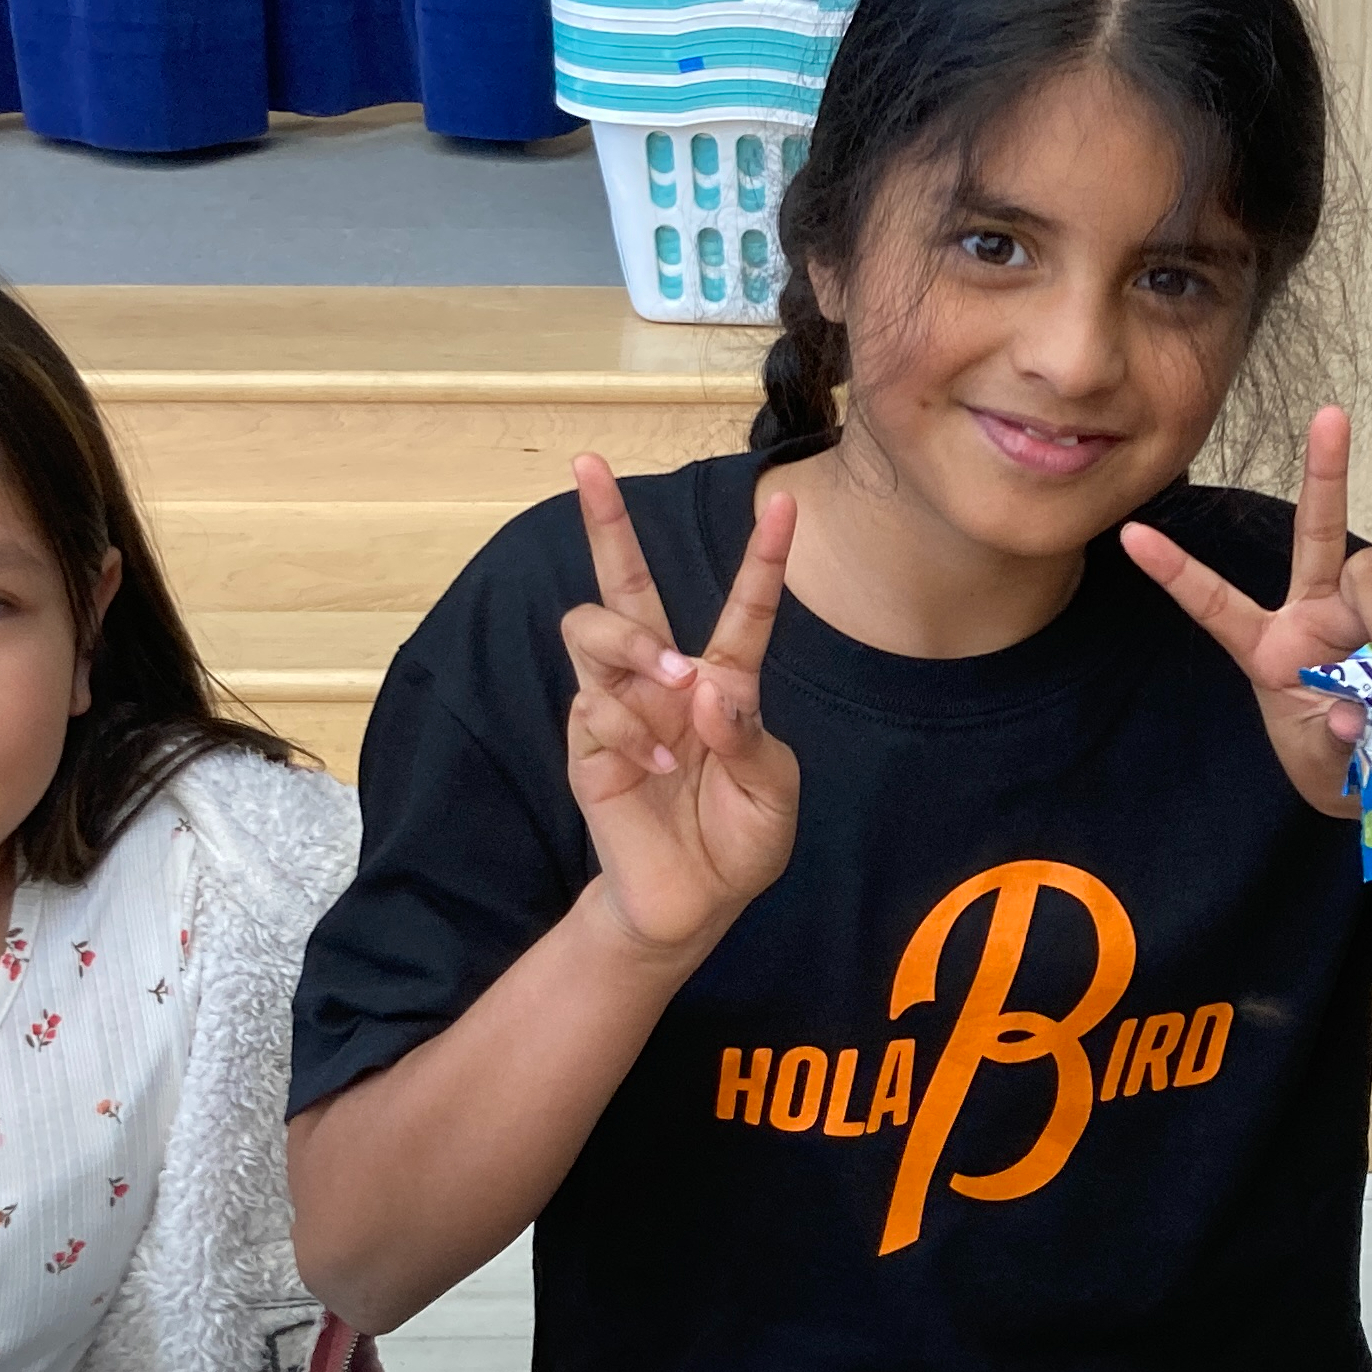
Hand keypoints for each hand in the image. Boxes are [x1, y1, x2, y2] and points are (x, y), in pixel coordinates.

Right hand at [560, 456, 801, 957]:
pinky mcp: (589, 743)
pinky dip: (631, 734)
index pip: (743, 610)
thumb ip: (749, 736)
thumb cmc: (739, 842)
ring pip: (597, 628)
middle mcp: (666, 681)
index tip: (782, 503)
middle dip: (604, 520)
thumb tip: (707, 683)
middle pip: (625, 583)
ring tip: (670, 686)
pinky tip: (659, 773)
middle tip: (589, 466)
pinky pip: (594, 705)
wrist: (691, 904)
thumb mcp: (772, 794)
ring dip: (633, 645)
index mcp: (725, 682)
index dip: (762, 558)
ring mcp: (622, 707)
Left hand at [1123, 405, 1371, 819]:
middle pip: (1320, 531)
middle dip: (1325, 470)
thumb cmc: (1345, 757)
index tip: (1131, 535)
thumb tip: (1352, 714)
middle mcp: (1316, 610)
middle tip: (1330, 416)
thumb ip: (1333, 742)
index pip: (1216, 604)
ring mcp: (1367, 606)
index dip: (1176, 572)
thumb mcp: (1326, 766)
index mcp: (1270, 647)